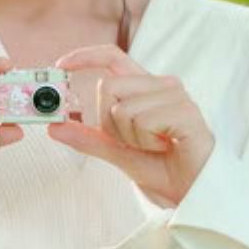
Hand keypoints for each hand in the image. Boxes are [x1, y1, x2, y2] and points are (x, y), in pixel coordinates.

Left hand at [47, 44, 215, 206]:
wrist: (194, 192)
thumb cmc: (163, 168)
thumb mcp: (118, 153)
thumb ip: (90, 139)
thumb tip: (55, 128)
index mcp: (146, 88)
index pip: (113, 57)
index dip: (86, 56)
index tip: (60, 65)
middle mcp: (162, 85)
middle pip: (107, 87)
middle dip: (109, 124)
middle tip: (134, 142)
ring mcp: (176, 96)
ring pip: (122, 109)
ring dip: (130, 138)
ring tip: (155, 147)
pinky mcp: (185, 112)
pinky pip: (142, 121)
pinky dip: (146, 141)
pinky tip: (166, 147)